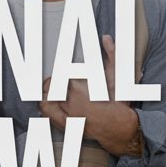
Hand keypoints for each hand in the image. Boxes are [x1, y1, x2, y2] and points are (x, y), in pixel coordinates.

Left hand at [39, 36, 141, 157]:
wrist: (119, 128)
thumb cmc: (118, 103)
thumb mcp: (117, 77)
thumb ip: (112, 55)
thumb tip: (105, 38)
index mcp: (81, 86)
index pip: (67, 69)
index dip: (72, 68)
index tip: (77, 70)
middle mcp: (71, 99)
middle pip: (55, 80)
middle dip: (61, 77)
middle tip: (68, 79)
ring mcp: (66, 112)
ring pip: (48, 93)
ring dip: (50, 88)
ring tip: (59, 87)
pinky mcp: (64, 123)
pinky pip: (46, 110)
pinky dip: (46, 103)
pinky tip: (52, 100)